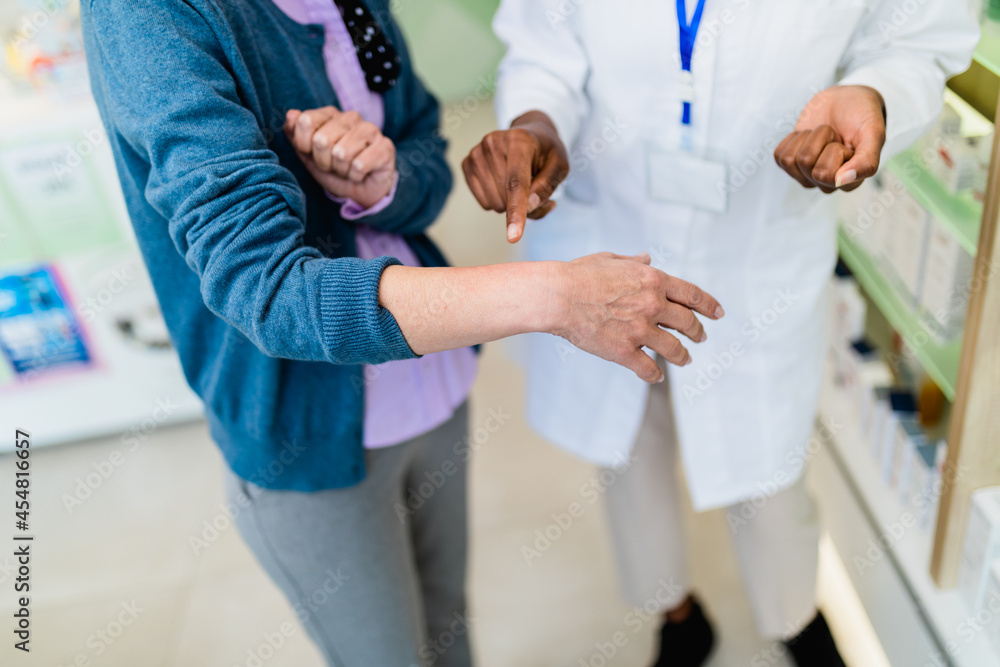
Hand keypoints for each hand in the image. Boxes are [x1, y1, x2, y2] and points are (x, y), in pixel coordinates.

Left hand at [284, 107, 396, 208]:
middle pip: (322, 139)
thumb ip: (295, 135)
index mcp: (330, 114)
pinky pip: (359, 165)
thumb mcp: (308, 155)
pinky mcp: (385, 147)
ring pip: (341, 153)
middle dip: (324, 162)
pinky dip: (356, 176)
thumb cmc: (334, 170)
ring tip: (347, 170)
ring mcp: (370, 130)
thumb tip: (291, 115)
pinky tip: (361, 174)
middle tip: (334, 166)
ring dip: (341, 170)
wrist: (360, 191)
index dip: (305, 146)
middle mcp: (351, 117)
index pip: (305, 121)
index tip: (314, 155)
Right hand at [463, 110, 568, 242]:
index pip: (516, 182)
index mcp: (520, 140)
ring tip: (521, 182)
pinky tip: (504, 183)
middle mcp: (493, 143)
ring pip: (494, 203)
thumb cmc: (546, 153)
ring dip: (511, 204)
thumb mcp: (560, 166)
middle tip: (535, 187)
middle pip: (506, 198)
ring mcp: (477, 152)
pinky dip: (498, 201)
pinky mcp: (467, 163)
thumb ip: (548, 186)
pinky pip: (484, 202)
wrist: (529, 134)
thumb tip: (528, 207)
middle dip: (524, 204)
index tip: (513, 236)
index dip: (516, 211)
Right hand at [552, 252, 724, 383]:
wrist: (558, 296)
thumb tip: (647, 257)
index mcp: (652, 280)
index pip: (692, 294)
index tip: (717, 313)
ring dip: (682, 356)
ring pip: (673, 348)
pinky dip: (655, 374)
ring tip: (685, 359)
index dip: (708, 305)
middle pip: (687, 322)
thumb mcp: (611, 259)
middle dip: (697, 332)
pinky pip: (648, 367)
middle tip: (700, 337)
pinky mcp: (623, 351)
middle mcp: (652, 305)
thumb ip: (634, 262)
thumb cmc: (579, 275)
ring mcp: (639, 330)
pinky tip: (657, 376)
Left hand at [774, 85, 886, 193]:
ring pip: (791, 159)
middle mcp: (826, 184)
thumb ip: (866, 161)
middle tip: (835, 136)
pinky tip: (810, 136)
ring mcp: (806, 176)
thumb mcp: (873, 134)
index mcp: (849, 182)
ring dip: (808, 137)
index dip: (835, 150)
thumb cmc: (863, 116)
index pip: (826, 175)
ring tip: (824, 134)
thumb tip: (840, 182)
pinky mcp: (791, 165)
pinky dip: (794, 138)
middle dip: (821, 140)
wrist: (846, 99)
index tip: (847, 142)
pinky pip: (779, 155)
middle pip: (806, 164)